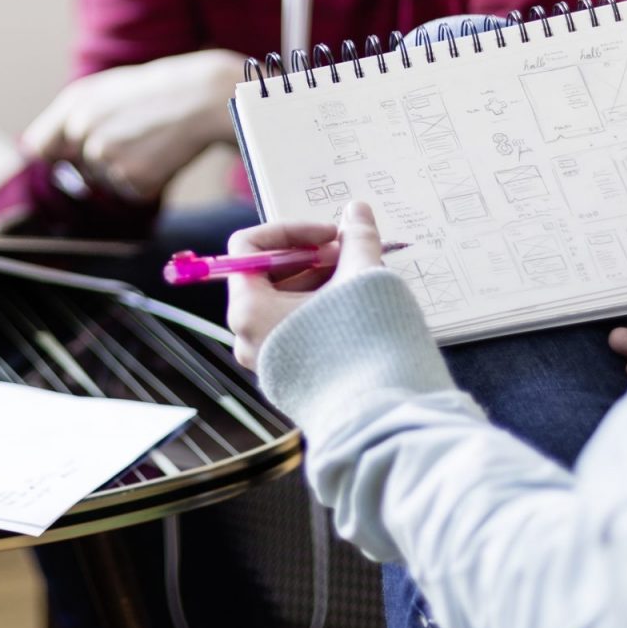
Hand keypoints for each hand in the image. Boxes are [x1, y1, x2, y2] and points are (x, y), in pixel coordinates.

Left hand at [19, 49, 244, 197]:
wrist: (205, 98)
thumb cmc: (156, 91)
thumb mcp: (106, 89)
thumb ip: (69, 116)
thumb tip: (35, 150)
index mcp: (75, 106)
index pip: (38, 147)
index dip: (53, 153)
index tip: (66, 153)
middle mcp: (84, 132)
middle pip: (77, 166)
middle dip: (99, 158)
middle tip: (133, 134)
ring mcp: (107, 160)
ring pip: (104, 180)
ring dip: (126, 168)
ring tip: (152, 139)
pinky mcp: (132, 182)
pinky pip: (131, 192)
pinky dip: (148, 180)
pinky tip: (163, 155)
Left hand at [226, 202, 391, 370]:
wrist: (379, 416)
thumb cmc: (361, 345)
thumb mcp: (361, 277)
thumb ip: (356, 239)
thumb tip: (356, 210)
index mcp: (248, 309)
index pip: (248, 247)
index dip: (290, 231)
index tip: (329, 235)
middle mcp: (247, 336)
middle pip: (266, 275)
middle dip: (310, 257)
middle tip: (349, 252)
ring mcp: (266, 360)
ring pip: (282, 303)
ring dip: (318, 282)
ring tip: (358, 277)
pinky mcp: (288, 376)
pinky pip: (293, 329)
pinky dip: (318, 310)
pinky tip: (354, 307)